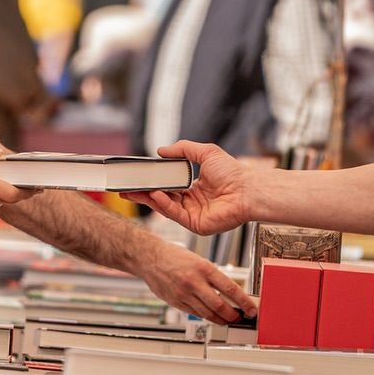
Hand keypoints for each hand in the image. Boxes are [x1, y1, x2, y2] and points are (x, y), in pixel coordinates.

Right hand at [124, 141, 257, 234]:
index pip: (167, 187)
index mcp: (193, 189)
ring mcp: (193, 215)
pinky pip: (176, 215)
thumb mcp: (205, 153)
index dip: (152, 183)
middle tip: (125, 189)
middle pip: (162, 199)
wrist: (248, 188)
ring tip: (135, 191)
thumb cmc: (233, 172)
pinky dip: (164, 205)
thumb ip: (182, 150)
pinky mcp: (197, 225)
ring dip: (150, 199)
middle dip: (143, 194)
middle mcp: (192, 204)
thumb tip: (161, 150)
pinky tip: (156, 195)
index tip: (137, 179)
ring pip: (166, 208)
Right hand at [138, 239, 256, 324]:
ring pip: (208, 313)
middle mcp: (194, 281)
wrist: (150, 258)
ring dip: (221, 319)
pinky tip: (212, 317)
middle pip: (220, 305)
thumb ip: (213, 277)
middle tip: (241, 318)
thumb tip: (229, 293)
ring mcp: (184, 294)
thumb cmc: (175, 257)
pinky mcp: (176, 302)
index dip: (244, 302)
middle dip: (233, 315)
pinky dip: (206, 317)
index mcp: (204, 268)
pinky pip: (195, 314)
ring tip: (229, 320)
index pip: (230, 288)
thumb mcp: (199, 261)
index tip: (252, 309)